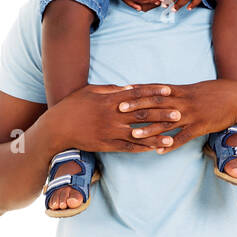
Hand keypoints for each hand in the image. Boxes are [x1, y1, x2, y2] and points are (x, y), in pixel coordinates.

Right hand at [52, 82, 182, 153]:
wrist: (57, 128)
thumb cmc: (72, 106)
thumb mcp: (90, 91)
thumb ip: (111, 89)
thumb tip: (129, 87)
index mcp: (110, 100)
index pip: (137, 94)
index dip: (154, 91)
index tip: (169, 90)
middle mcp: (113, 115)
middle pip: (142, 113)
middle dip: (162, 113)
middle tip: (180, 113)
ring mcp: (110, 131)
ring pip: (139, 133)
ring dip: (157, 135)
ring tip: (173, 136)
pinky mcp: (107, 145)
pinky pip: (128, 148)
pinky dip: (143, 148)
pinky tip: (155, 149)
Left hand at [113, 79, 236, 152]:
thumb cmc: (216, 92)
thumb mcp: (195, 88)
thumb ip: (177, 91)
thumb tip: (162, 91)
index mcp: (181, 91)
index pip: (155, 90)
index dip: (138, 90)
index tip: (121, 91)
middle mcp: (183, 102)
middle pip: (156, 104)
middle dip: (137, 107)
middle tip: (119, 110)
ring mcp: (192, 115)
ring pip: (167, 123)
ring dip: (149, 129)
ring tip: (134, 134)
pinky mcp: (200, 127)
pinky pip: (183, 137)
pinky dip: (171, 144)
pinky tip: (159, 151)